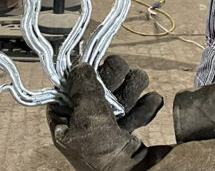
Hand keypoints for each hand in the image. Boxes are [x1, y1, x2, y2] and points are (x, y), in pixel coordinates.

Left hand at [47, 55, 164, 170]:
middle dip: (113, 77)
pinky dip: (144, 105)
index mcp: (65, 120)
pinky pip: (136, 108)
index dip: (84, 72)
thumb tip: (79, 66)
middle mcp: (83, 122)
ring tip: (138, 88)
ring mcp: (106, 127)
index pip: (70, 85)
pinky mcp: (127, 132)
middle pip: (98, 85)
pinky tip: (149, 102)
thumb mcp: (87, 115)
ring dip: (131, 88)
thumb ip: (82, 87)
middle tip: (121, 72)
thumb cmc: (102, 153)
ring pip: (119, 93)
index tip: (95, 61)